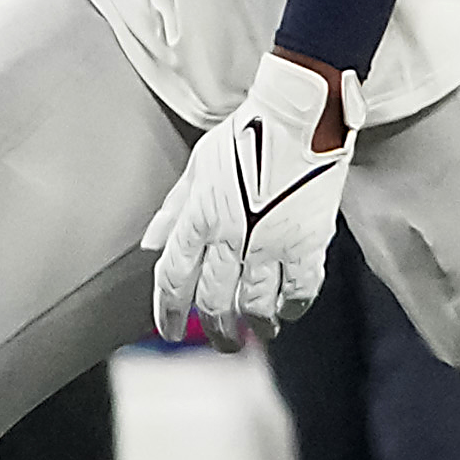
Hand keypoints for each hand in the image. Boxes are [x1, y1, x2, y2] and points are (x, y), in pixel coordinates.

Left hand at [143, 52, 361, 349]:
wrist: (297, 118)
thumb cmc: (245, 135)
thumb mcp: (198, 166)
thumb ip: (174, 209)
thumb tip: (151, 243)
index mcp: (200, 214)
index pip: (174, 276)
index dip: (168, 310)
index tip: (169, 331)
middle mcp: (232, 235)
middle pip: (215, 301)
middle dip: (215, 330)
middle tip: (222, 341)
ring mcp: (271, 242)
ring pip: (257, 305)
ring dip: (255, 325)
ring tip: (255, 330)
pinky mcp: (308, 243)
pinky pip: (299, 291)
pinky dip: (291, 308)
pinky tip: (286, 311)